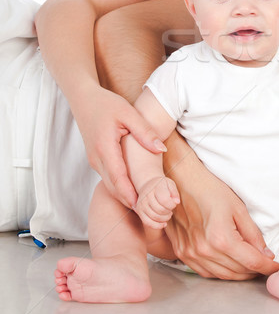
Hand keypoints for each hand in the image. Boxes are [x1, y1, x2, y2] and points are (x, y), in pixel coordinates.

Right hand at [76, 86, 166, 207]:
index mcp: (105, 148)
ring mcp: (94, 160)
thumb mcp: (129, 114)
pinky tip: (134, 191)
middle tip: (148, 213)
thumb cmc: (106, 104)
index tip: (143, 206)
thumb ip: (144, 132)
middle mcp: (97, 158)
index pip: (118, 178)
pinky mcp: (96, 159)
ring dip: (124, 196)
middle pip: (113, 187)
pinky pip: (108, 178)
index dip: (130, 194)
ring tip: (144, 206)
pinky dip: (120, 187)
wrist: (84, 99)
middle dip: (129, 201)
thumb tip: (160, 149)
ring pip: (109, 184)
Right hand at [135, 176, 179, 228]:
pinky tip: (164, 224)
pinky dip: (157, 226)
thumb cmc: (162, 185)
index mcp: (156, 187)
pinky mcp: (139, 211)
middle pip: (160, 210)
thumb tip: (177, 202)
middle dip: (168, 212)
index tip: (175, 203)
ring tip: (168, 214)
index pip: (165, 200)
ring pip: (154, 217)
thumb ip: (174, 193)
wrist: (147, 185)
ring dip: (164, 219)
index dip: (172, 205)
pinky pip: (147, 222)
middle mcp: (147, 195)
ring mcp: (141, 204)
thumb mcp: (170, 184)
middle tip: (171, 210)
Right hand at [164, 135, 278, 279]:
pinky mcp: (181, 252)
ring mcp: (191, 253)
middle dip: (255, 271)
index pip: (252, 262)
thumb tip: (265, 254)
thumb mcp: (238, 208)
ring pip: (221, 275)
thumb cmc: (211, 189)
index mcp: (221, 238)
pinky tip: (229, 265)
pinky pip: (204, 271)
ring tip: (250, 267)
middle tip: (266, 265)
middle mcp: (205, 251)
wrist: (182, 181)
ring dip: (238, 274)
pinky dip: (220, 272)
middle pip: (237, 272)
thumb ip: (253, 234)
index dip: (267, 267)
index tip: (277, 267)